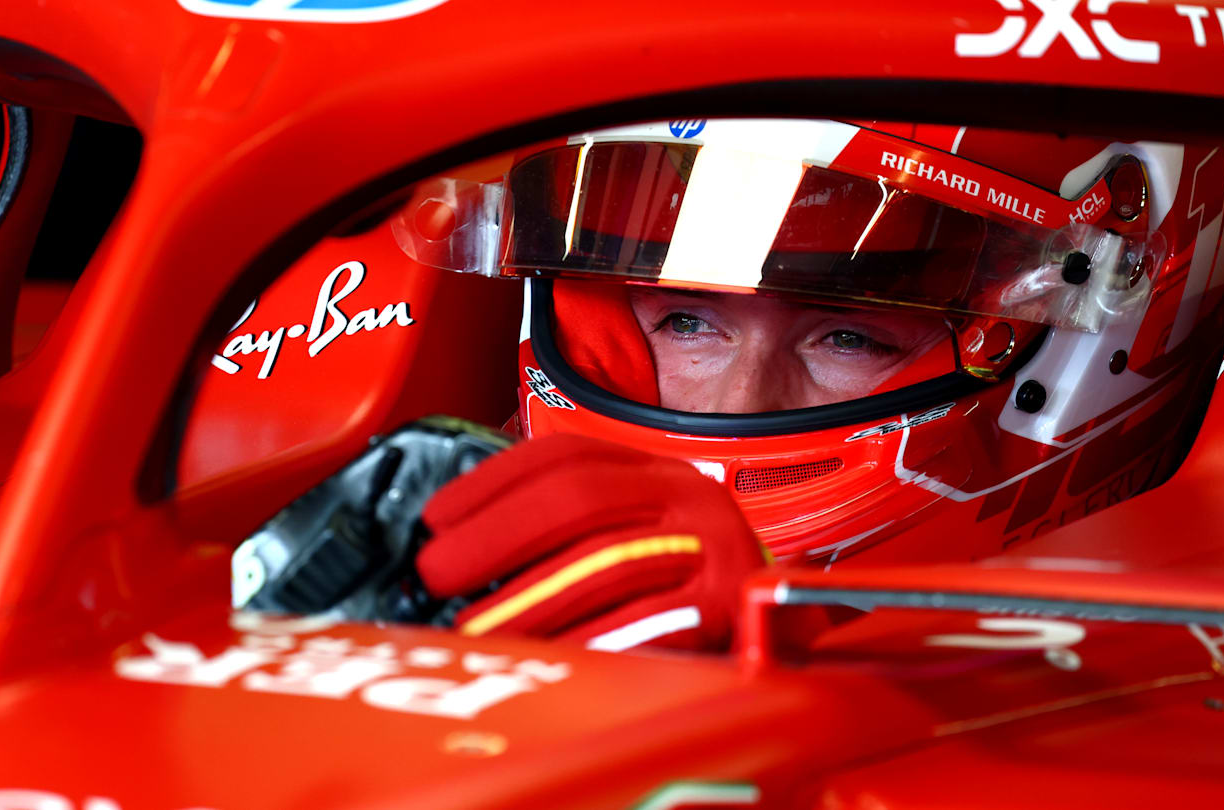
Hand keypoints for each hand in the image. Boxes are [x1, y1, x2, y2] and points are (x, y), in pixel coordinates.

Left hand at [416, 434, 769, 652]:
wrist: (787, 634)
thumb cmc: (689, 587)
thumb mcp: (636, 532)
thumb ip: (569, 526)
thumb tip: (464, 541)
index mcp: (658, 470)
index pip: (565, 456)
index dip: (490, 483)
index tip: (437, 516)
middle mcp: (689, 496)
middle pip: (577, 497)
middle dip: (494, 534)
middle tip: (439, 569)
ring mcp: (714, 548)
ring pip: (604, 561)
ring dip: (526, 597)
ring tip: (474, 625)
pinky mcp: (730, 607)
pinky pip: (644, 625)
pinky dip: (586, 641)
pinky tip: (545, 656)